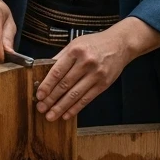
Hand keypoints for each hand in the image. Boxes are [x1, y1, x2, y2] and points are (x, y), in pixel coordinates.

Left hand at [35, 17, 159, 120]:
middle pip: (65, 85)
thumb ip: (61, 57)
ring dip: (61, 107)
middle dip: (51, 99)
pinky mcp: (103, 84)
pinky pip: (87, 99)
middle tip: (41, 108)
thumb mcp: (76, 44)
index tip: (39, 95)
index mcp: (76, 51)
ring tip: (51, 115)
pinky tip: (66, 114)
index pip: (57, 71)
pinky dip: (75, 108)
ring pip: (75, 95)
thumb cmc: (95, 43)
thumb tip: (44, 71)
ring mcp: (96, 74)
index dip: (47, 85)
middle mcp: (86, 63)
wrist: (120, 44)